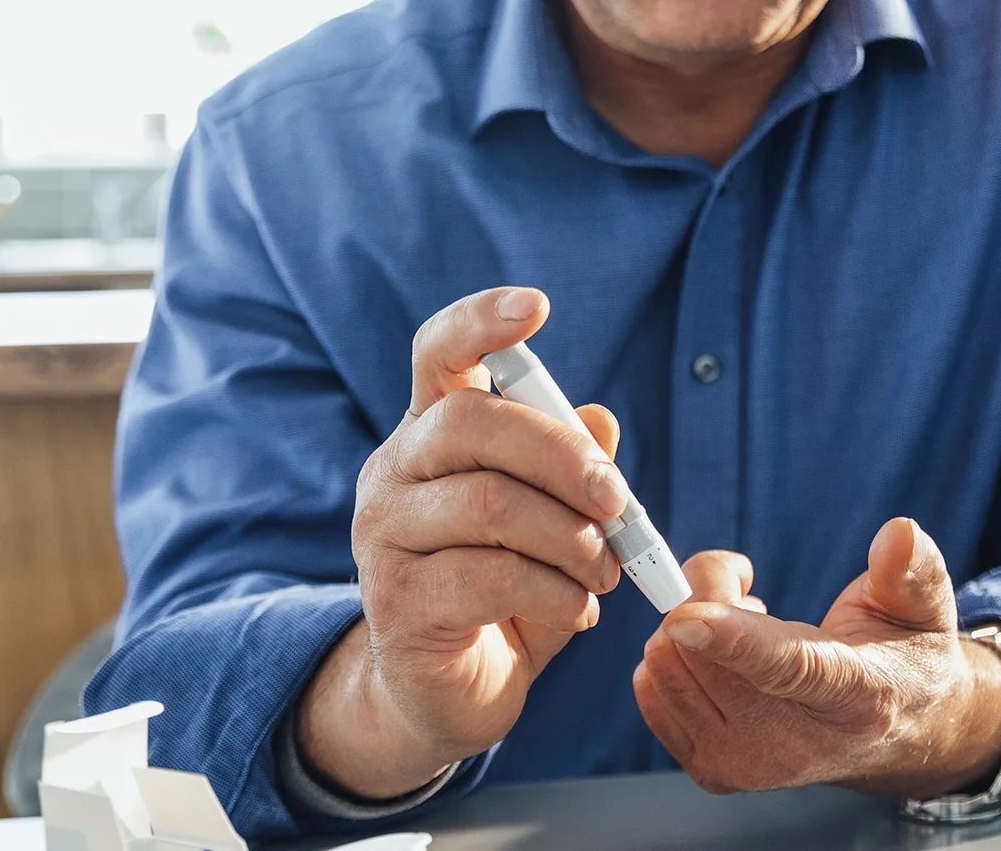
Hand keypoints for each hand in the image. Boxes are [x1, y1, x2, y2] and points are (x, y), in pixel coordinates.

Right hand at [296, 286, 627, 799]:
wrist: (444, 695)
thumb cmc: (502, 593)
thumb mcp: (549, 525)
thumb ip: (570, 473)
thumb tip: (600, 419)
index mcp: (429, 434)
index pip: (437, 353)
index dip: (481, 321)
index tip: (538, 306)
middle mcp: (393, 472)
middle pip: (469, 423)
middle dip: (561, 455)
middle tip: (617, 500)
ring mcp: (383, 537)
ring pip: (488, 505)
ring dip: (571, 538)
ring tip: (606, 571)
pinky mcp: (395, 603)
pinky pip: (490, 576)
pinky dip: (556, 593)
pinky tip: (579, 611)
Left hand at [633, 518, 1000, 796]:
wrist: (893, 734)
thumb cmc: (902, 656)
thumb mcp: (922, 607)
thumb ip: (910, 569)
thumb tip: (898, 532)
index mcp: (859, 697)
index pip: (788, 669)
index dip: (732, 640)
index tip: (684, 614)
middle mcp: (799, 745)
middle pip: (704, 655)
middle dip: (710, 594)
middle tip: (751, 593)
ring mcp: (750, 766)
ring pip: (667, 665)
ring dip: (691, 627)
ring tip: (746, 631)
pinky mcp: (713, 772)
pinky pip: (650, 689)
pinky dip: (675, 656)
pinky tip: (722, 661)